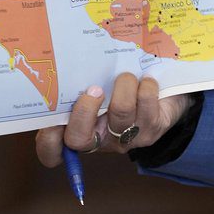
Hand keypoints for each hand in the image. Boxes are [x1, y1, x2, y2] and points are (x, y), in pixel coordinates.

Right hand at [35, 73, 189, 166]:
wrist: (166, 95)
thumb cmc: (122, 88)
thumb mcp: (100, 86)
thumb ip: (81, 83)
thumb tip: (67, 62)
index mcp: (80, 128)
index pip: (52, 151)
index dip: (47, 141)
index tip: (51, 120)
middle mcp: (99, 139)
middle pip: (79, 139)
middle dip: (83, 111)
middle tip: (95, 88)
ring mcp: (125, 139)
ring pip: (119, 114)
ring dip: (123, 86)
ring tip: (126, 75)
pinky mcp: (151, 131)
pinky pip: (146, 107)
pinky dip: (145, 87)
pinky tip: (146, 80)